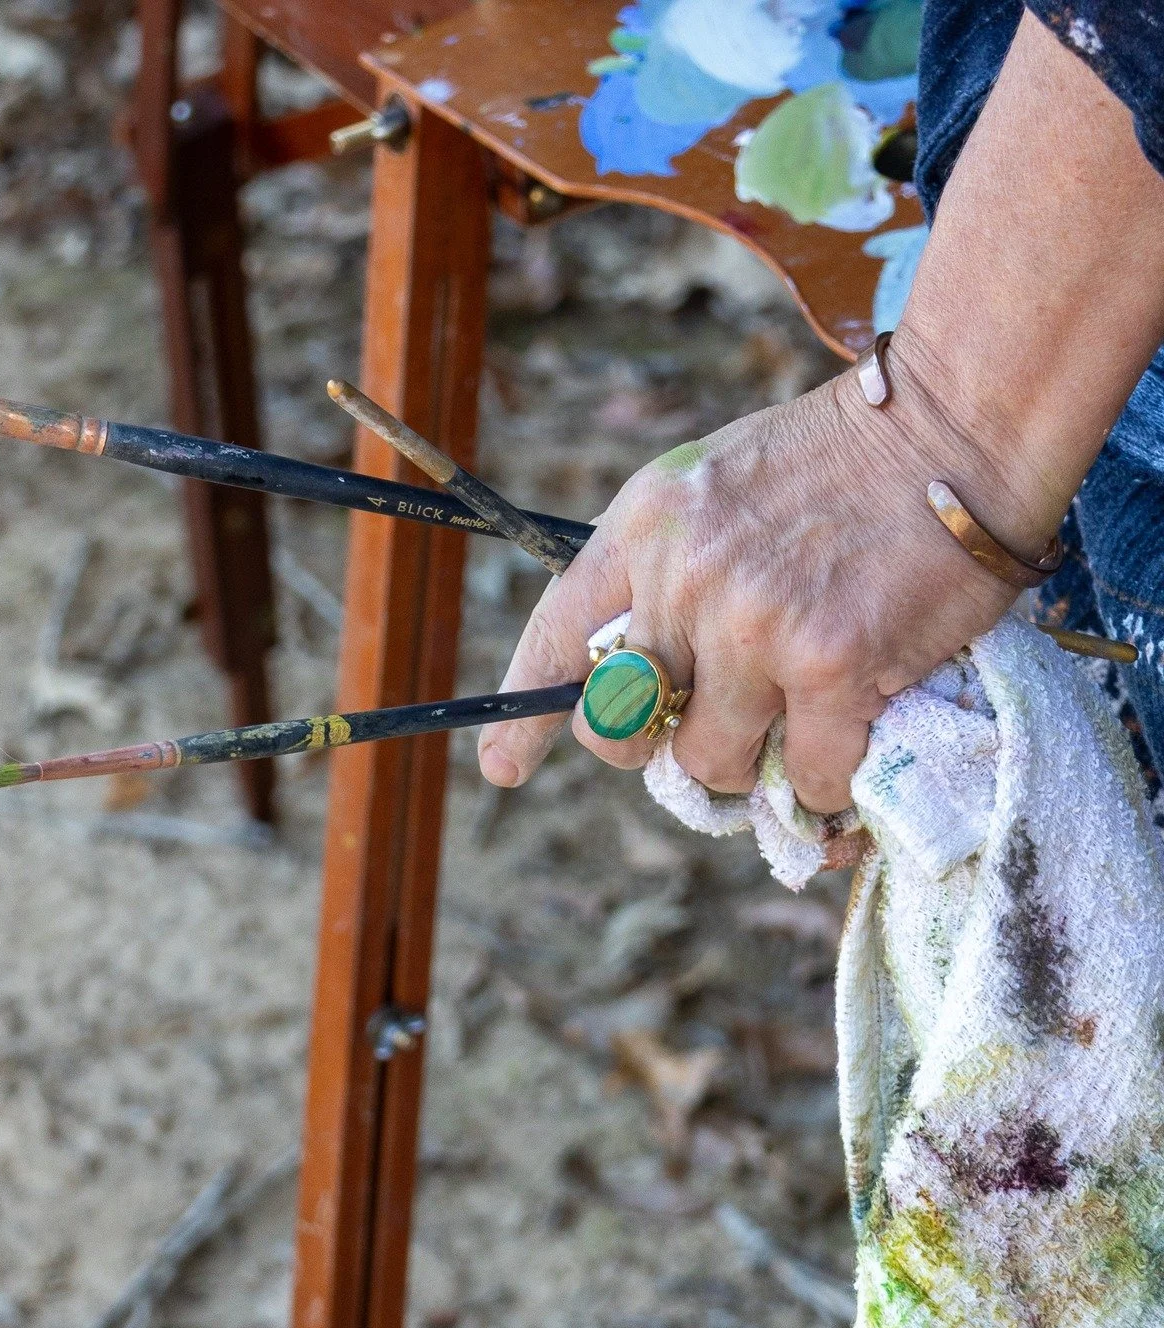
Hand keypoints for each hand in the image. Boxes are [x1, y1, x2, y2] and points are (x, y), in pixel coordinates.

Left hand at [476, 332, 1025, 813]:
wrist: (950, 424)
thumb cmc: (835, 460)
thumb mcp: (711, 484)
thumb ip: (663, 566)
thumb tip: (639, 671)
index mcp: (642, 530)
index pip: (559, 636)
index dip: (527, 714)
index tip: (503, 764)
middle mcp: (683, 579)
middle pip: (628, 724)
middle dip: (663, 742)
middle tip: (712, 727)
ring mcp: (753, 625)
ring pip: (713, 761)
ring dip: (752, 759)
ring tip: (797, 713)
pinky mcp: (831, 664)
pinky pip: (806, 775)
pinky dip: (826, 777)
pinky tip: (850, 732)